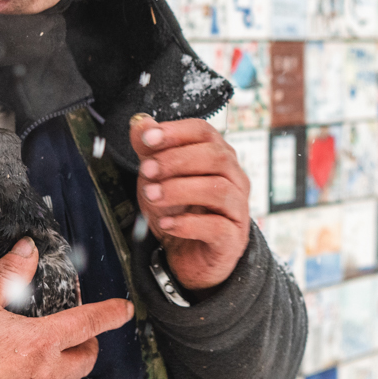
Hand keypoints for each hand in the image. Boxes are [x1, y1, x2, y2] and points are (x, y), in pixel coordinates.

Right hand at [0, 239, 133, 378]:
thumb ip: (7, 278)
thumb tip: (27, 251)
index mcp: (41, 343)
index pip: (88, 322)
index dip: (110, 313)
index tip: (124, 310)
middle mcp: (48, 377)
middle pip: (86, 359)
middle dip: (88, 345)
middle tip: (79, 339)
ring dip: (64, 376)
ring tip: (45, 367)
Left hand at [129, 115, 250, 291]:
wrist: (187, 255)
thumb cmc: (178, 210)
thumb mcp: (157, 177)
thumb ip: (149, 150)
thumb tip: (140, 123)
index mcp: (218, 157)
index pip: (205, 132)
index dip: (176, 132)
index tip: (148, 138)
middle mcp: (234, 179)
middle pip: (216, 157)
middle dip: (176, 160)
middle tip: (147, 170)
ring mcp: (237, 209)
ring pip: (218, 189)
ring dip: (179, 189)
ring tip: (152, 195)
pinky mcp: (233, 238)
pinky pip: (217, 227)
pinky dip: (187, 224)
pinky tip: (166, 224)